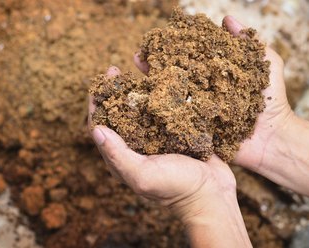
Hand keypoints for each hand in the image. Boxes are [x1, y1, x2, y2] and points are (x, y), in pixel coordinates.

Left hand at [88, 67, 235, 219]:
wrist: (213, 194)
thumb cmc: (177, 188)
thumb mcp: (144, 175)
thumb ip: (119, 155)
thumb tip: (96, 130)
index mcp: (123, 158)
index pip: (100, 129)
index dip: (96, 106)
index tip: (97, 85)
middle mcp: (137, 146)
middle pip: (118, 114)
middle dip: (114, 92)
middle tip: (114, 71)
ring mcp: (156, 139)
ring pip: (141, 109)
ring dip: (136, 89)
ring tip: (135, 70)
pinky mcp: (175, 132)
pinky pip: (163, 110)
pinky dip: (160, 95)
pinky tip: (161, 80)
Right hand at [134, 16, 293, 171]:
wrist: (274, 138)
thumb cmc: (272, 101)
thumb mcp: (266, 65)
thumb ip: (249, 42)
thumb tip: (226, 19)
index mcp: (215, 75)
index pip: (191, 57)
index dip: (176, 47)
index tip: (160, 38)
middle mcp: (202, 91)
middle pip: (175, 74)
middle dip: (156, 63)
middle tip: (140, 54)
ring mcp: (197, 111)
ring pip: (170, 95)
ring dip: (152, 83)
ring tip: (137, 70)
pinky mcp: (195, 129)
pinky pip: (174, 119)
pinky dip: (158, 111)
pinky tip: (143, 100)